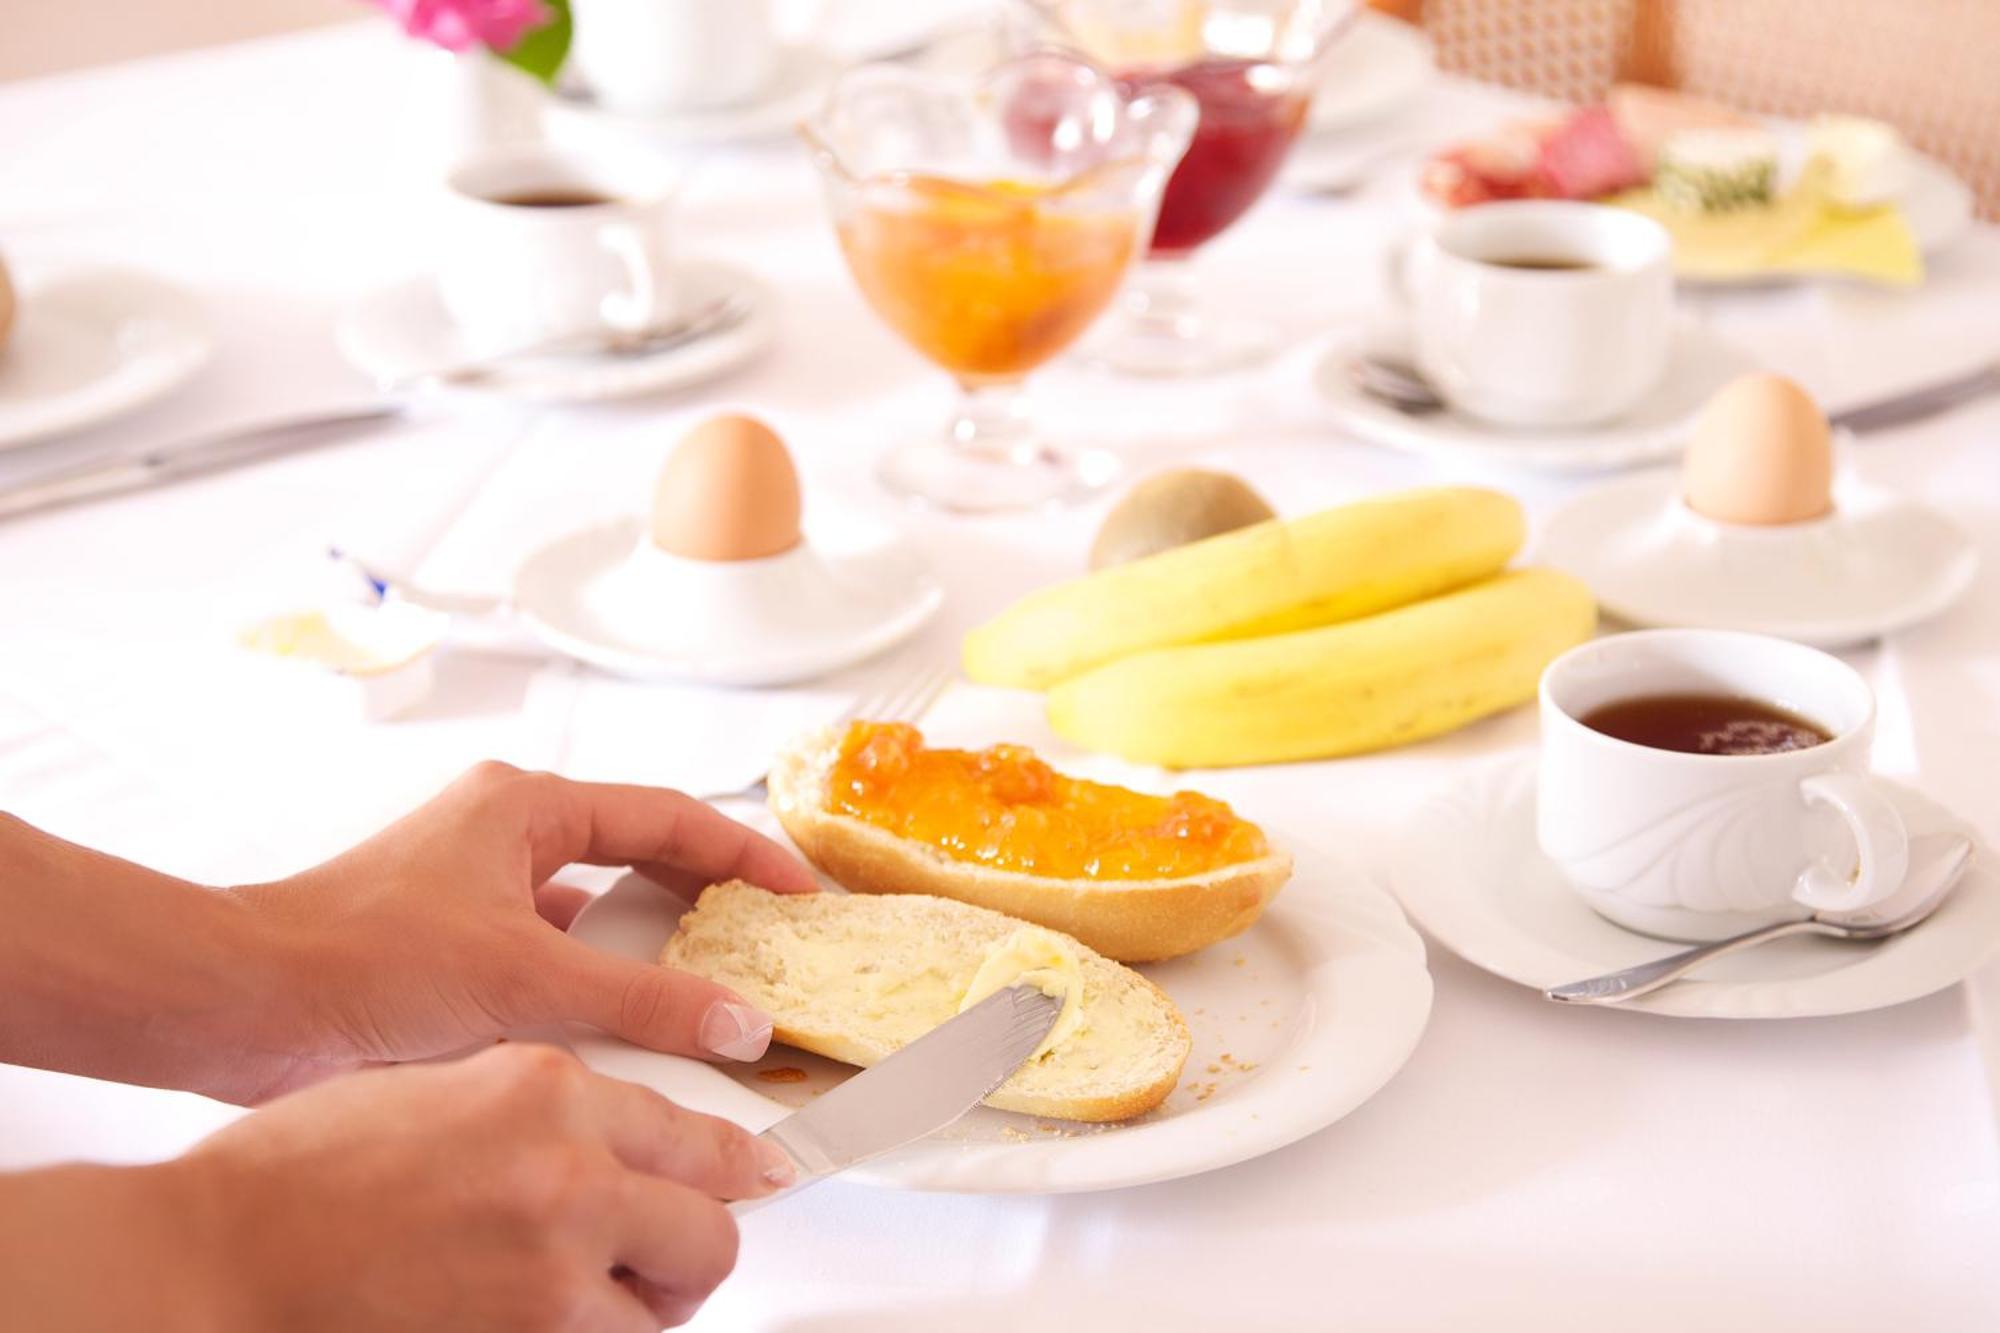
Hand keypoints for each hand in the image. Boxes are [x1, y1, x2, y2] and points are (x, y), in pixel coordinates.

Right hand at [172, 1044, 786, 1330]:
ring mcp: (554, 1262)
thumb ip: (542, 1108)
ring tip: (580, 1302)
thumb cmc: (302, 1173)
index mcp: (546, 1087)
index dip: (735, 1166)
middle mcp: (567, 1166)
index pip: (693, 1128)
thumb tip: (615, 1139)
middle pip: (711, 1227)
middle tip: (659, 1261)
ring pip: (669, 1304)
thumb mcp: (445, 1087)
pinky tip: (537, 1323)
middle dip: (693, 1249)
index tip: (758, 1179)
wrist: (219, 1255)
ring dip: (639, 1310)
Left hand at [228, 762, 817, 1100]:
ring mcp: (478, 889)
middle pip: (637, 855)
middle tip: (767, 939)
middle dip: (705, 898)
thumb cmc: (355, 957)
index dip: (743, 853)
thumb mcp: (523, 978)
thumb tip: (733, 1020)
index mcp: (526, 805)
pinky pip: (555, 955)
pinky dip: (596, 986)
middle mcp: (505, 834)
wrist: (242, 1006)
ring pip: (595, 911)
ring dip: (648, 948)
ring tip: (712, 987)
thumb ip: (641, 1002)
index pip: (668, 817)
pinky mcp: (455, 945)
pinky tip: (624, 1029)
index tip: (796, 891)